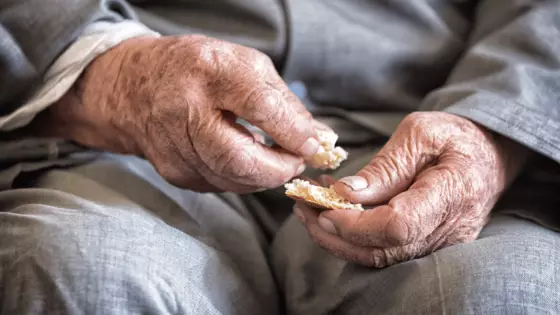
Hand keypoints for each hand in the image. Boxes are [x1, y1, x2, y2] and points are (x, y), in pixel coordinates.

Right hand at [35, 35, 322, 192]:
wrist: (135, 88)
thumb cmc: (198, 70)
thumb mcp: (243, 65)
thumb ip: (282, 102)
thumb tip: (316, 138)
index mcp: (209, 71)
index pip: (258, 106)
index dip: (292, 132)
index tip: (313, 144)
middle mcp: (185, 110)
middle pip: (240, 159)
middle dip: (279, 169)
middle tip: (297, 162)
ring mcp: (175, 147)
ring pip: (233, 180)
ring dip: (264, 176)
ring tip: (277, 160)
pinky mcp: (174, 173)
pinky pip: (221, 185)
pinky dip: (243, 178)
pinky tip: (246, 160)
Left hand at [294, 112, 528, 266]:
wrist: (487, 154)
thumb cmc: (456, 136)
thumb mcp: (420, 133)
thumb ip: (385, 166)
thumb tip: (345, 193)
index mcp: (453, 192)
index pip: (398, 226)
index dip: (356, 223)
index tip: (324, 206)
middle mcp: (449, 229)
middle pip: (383, 250)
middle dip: (334, 234)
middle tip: (302, 207)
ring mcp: (439, 243)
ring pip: (379, 257)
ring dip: (337, 238)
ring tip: (309, 209)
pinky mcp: (426, 245)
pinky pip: (385, 251)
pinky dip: (353, 237)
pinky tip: (332, 213)